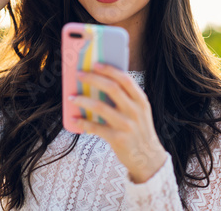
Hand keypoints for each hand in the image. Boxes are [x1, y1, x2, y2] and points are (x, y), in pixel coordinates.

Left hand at [70, 63, 167, 183]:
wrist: (148, 158)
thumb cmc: (138, 128)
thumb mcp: (139, 111)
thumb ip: (126, 97)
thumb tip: (99, 81)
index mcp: (141, 100)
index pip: (125, 79)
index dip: (109, 70)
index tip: (95, 64)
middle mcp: (135, 111)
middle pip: (112, 88)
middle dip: (93, 79)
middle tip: (79, 74)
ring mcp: (127, 125)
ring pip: (100, 107)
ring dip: (83, 100)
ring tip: (72, 97)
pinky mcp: (118, 139)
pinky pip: (96, 127)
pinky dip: (83, 122)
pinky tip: (74, 119)